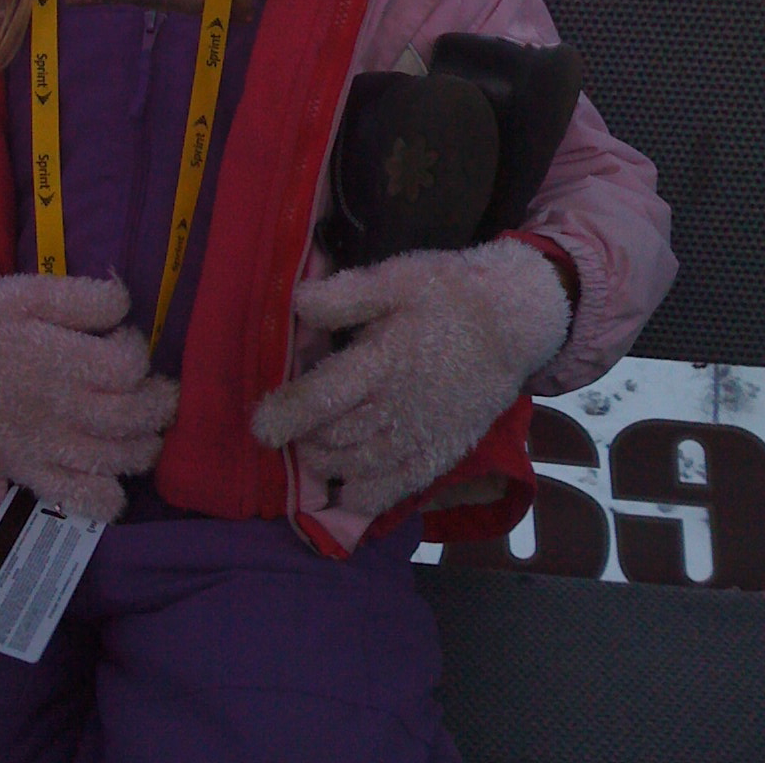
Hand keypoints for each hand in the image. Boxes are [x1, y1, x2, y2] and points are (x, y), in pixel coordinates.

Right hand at [0, 274, 177, 522]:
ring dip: (146, 445)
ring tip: (143, 427)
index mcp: (63, 359)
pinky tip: (112, 477)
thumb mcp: (25, 291)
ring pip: (121, 460)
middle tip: (157, 388)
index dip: (138, 348)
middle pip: (137, 416)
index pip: (131, 365)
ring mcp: (48, 446)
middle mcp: (63, 408)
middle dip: (161, 401)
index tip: (123, 338)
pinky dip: (108, 498)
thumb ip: (81, 297)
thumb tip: (125, 303)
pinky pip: (81, 500)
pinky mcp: (30, 472)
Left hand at [252, 240, 570, 523]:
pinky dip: (362, 497)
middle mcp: (398, 408)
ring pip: (357, 468)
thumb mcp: (396, 278)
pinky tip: (344, 490)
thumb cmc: (448, 294)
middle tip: (286, 430)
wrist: (514, 323)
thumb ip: (345, 294)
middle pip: (334, 439)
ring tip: (311, 450)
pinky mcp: (438, 455)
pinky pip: (393, 491)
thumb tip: (296, 303)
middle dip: (302, 439)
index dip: (286, 415)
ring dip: (325, 465)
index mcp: (383, 361)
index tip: (260, 427)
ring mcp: (420, 437)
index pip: (324, 398)